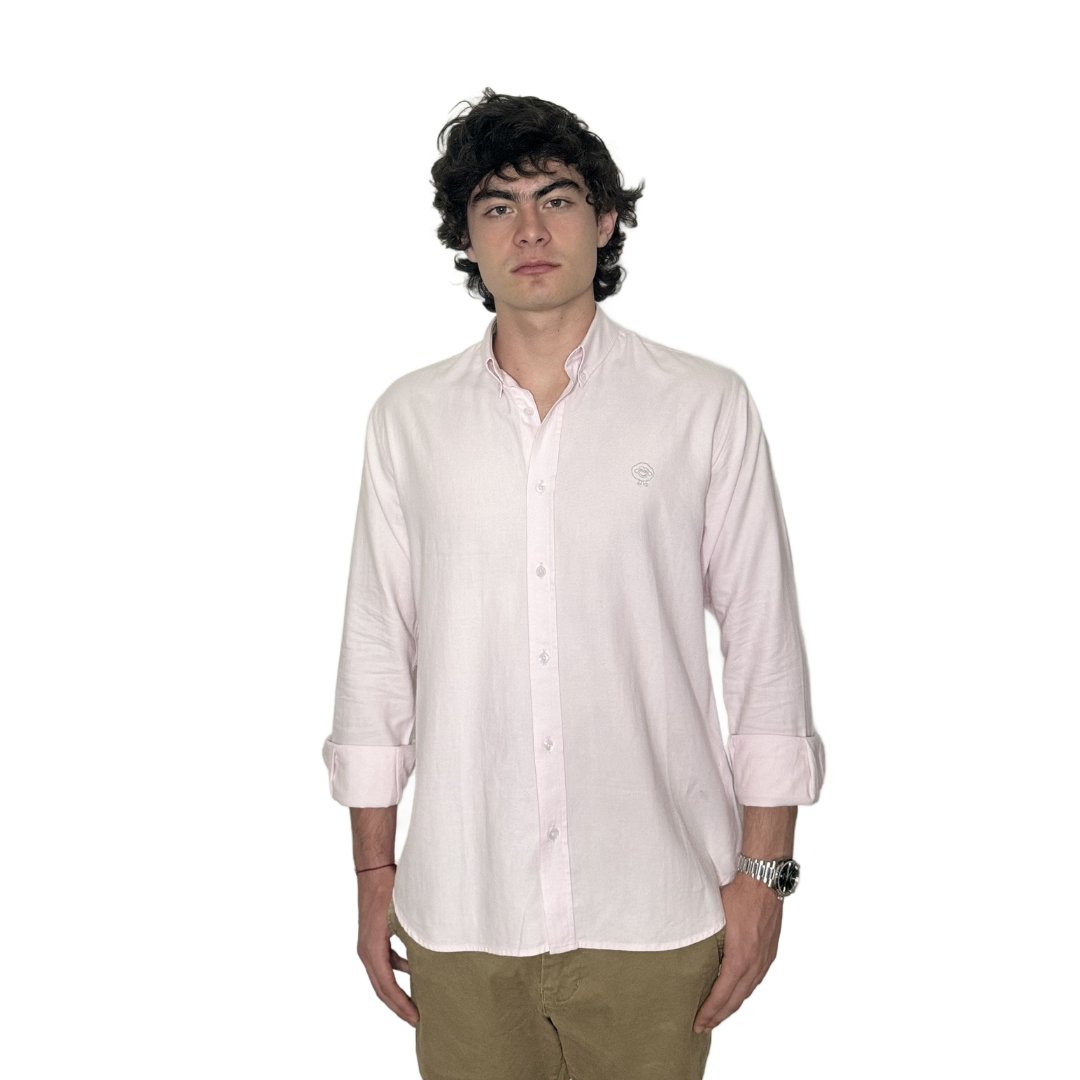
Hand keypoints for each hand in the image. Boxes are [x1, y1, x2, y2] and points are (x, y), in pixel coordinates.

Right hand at [355, 868, 418, 1026]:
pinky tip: (415, 971)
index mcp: (372, 949)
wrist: (373, 870)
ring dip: (397, 991)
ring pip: (382, 978)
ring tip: (416, 1002)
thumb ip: (415, 938)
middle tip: (417, 1021)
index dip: (401, 1004)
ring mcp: (367, 946)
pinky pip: (384, 964)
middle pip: (381, 988)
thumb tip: (432, 958)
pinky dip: (398, 971)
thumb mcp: (404, 915)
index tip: (415, 1017)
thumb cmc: (389, 888)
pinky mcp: (372, 939)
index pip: (386, 985)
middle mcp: (366, 951)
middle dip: (398, 1006)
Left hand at [693, 871, 782, 1031]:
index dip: (710, 1011)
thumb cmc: (738, 895)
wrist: (765, 881)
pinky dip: (744, 991)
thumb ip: (707, 939)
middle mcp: (755, 963)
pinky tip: (737, 992)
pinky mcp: (770, 951)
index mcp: (740, 958)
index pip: (722, 994)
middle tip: (704, 1026)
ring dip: (732, 1005)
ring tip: (719, 1014)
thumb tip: (688, 949)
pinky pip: (756, 979)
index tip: (698, 1022)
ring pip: (748, 991)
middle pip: (736, 999)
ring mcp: (765, 958)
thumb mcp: (716, 918)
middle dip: (719, 1015)